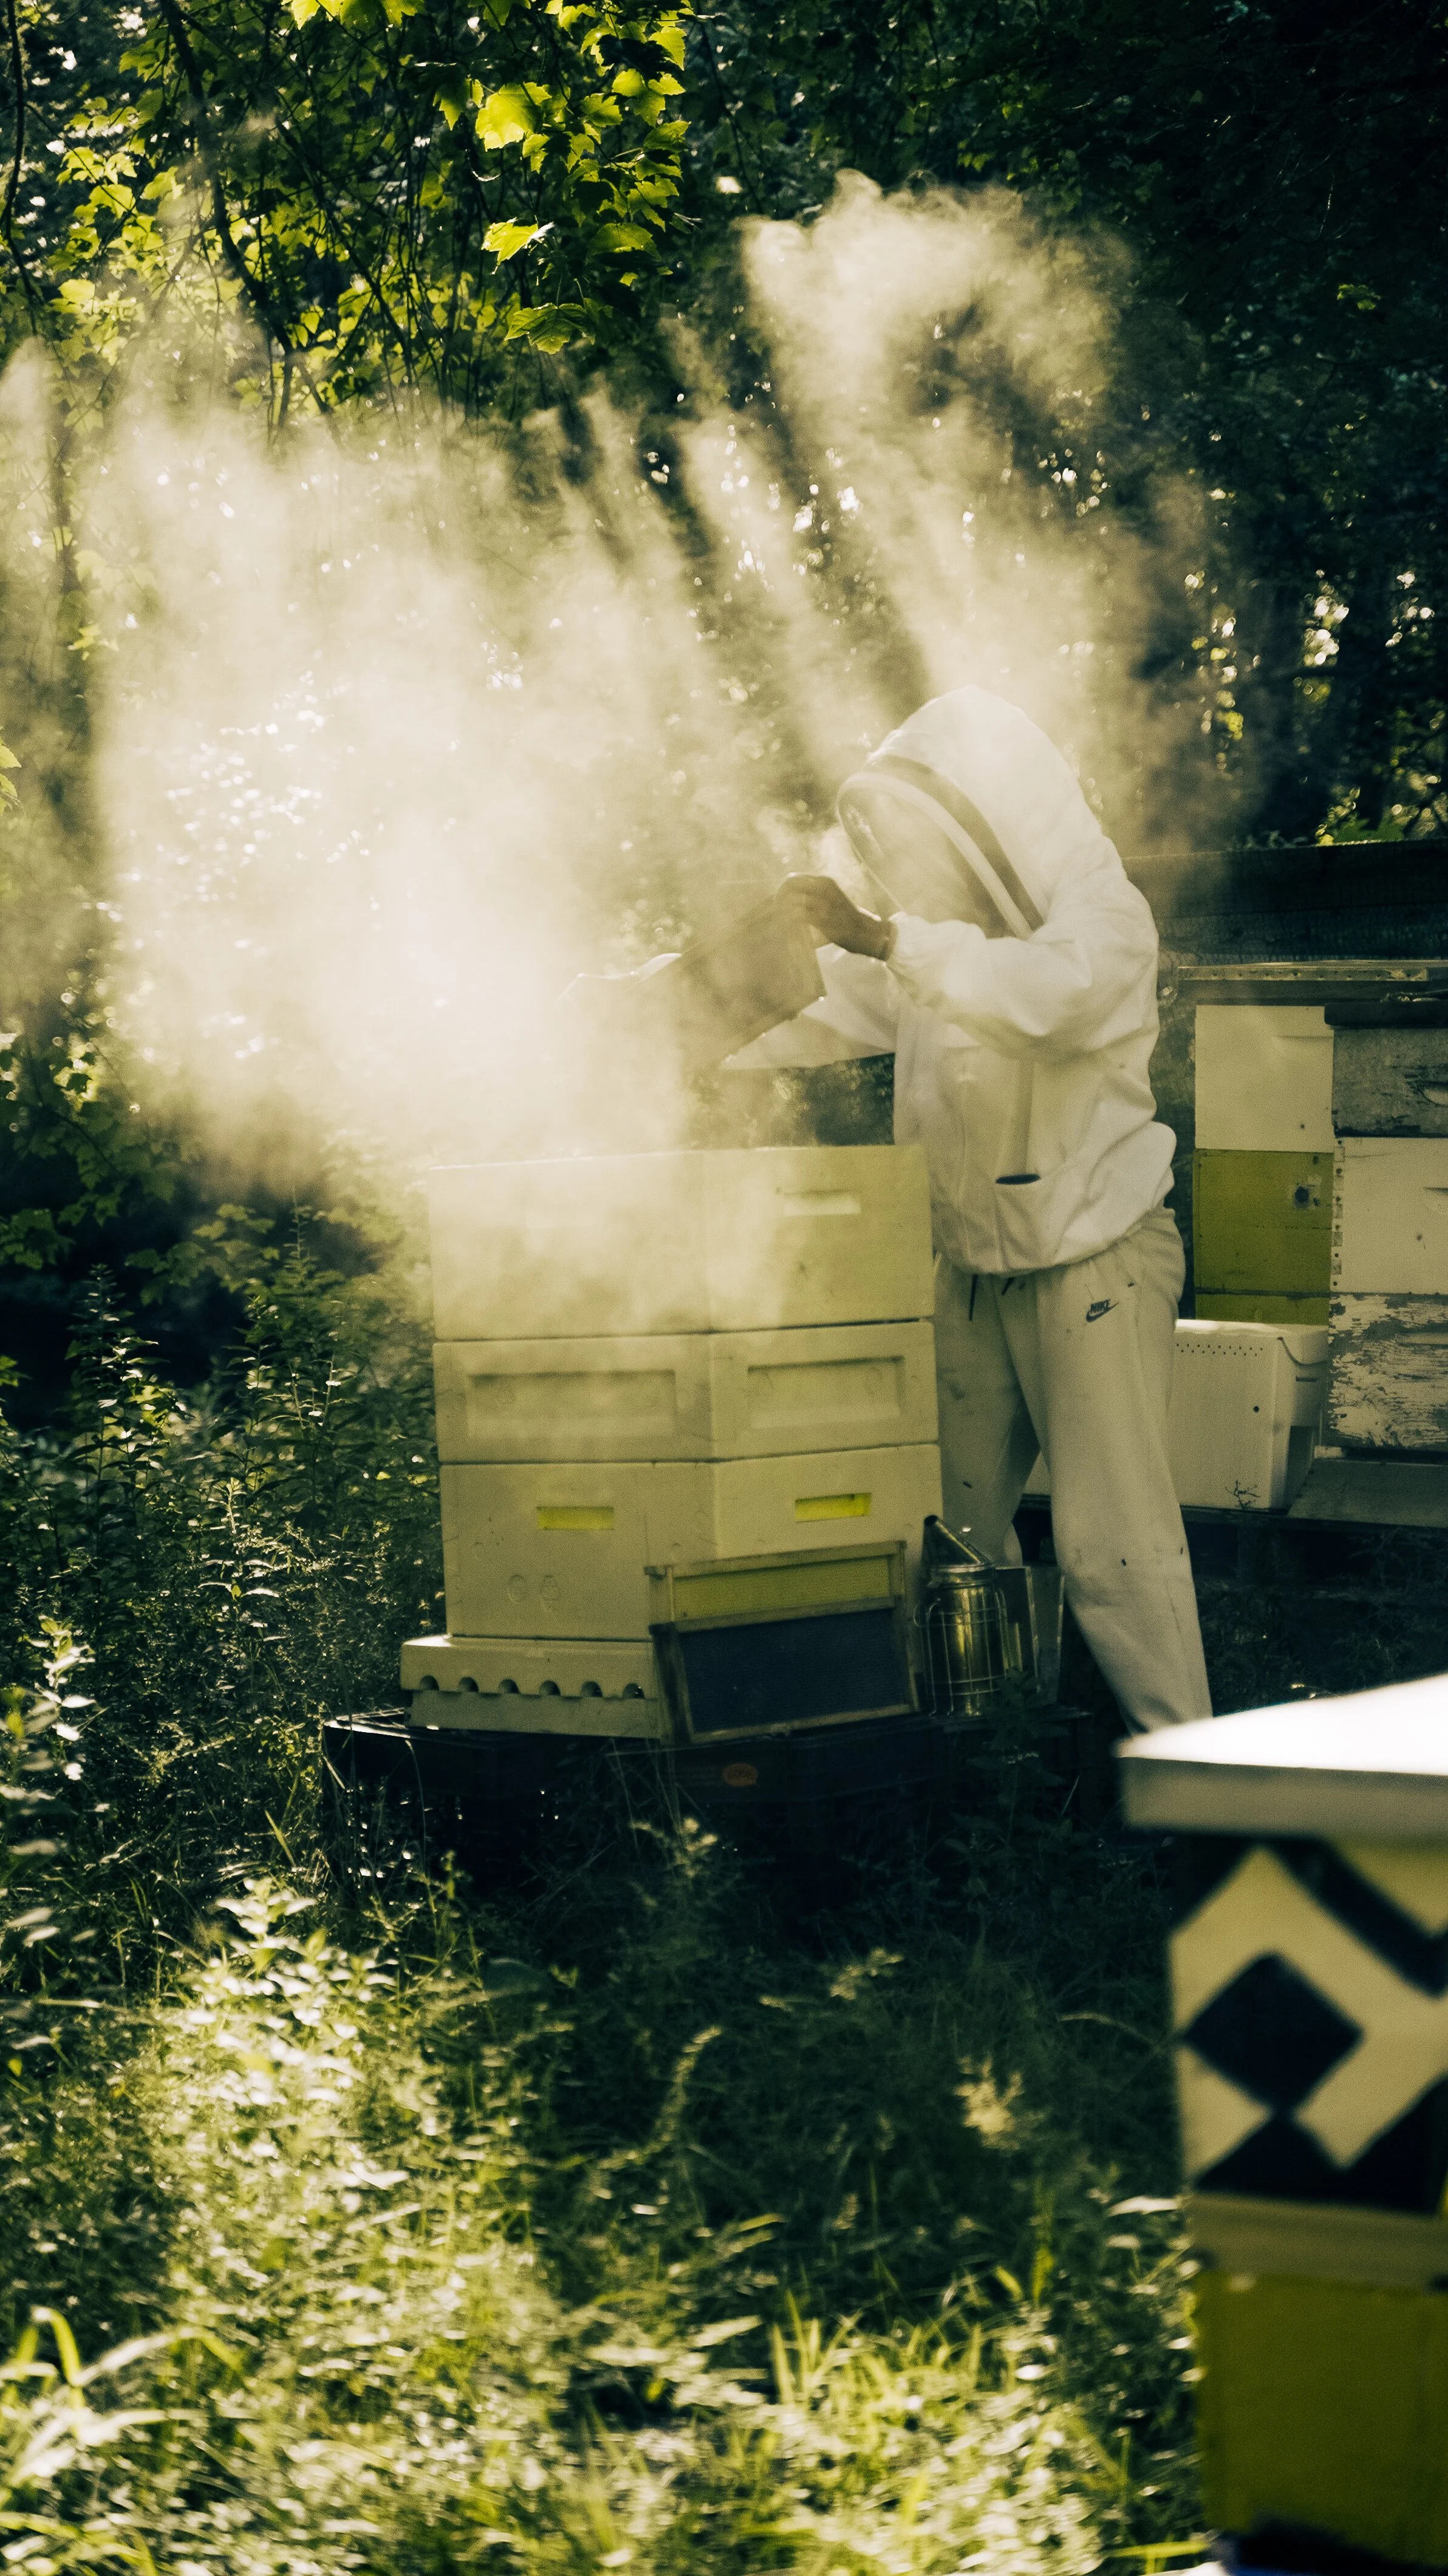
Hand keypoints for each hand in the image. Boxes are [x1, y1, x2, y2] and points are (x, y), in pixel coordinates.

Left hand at [775, 873, 891, 959]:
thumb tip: (793, 894)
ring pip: (791, 902)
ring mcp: (823, 903)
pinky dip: (788, 922)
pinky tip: (785, 929)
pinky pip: (798, 917)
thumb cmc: (848, 916)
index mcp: (825, 882)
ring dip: (781, 912)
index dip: (782, 890)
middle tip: (773, 913)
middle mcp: (823, 889)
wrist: (868, 931)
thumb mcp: (833, 897)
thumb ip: (816, 893)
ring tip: (776, 922)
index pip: (794, 879)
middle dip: (778, 900)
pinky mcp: (823, 920)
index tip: (776, 902)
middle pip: (789, 888)